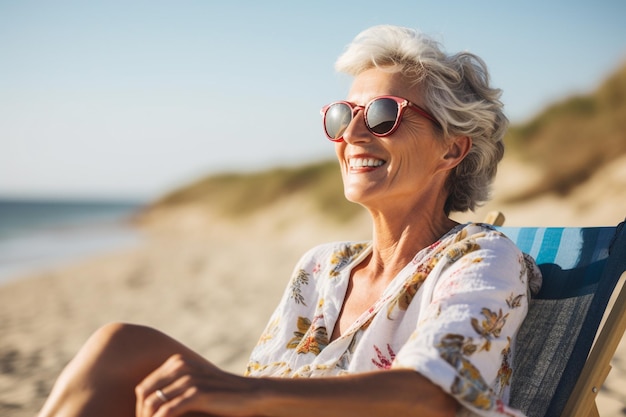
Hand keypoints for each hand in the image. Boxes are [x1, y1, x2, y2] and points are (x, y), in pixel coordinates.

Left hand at [135, 353, 254, 416]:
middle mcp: (180, 366)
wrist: (251, 394)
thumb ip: (176, 391)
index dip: (140, 408)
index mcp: (178, 362)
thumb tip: (150, 408)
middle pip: (144, 394)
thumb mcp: (196, 387)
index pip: (144, 387)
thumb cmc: (222, 396)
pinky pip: (167, 412)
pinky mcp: (197, 393)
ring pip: (152, 404)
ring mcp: (189, 379)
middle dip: (142, 414)